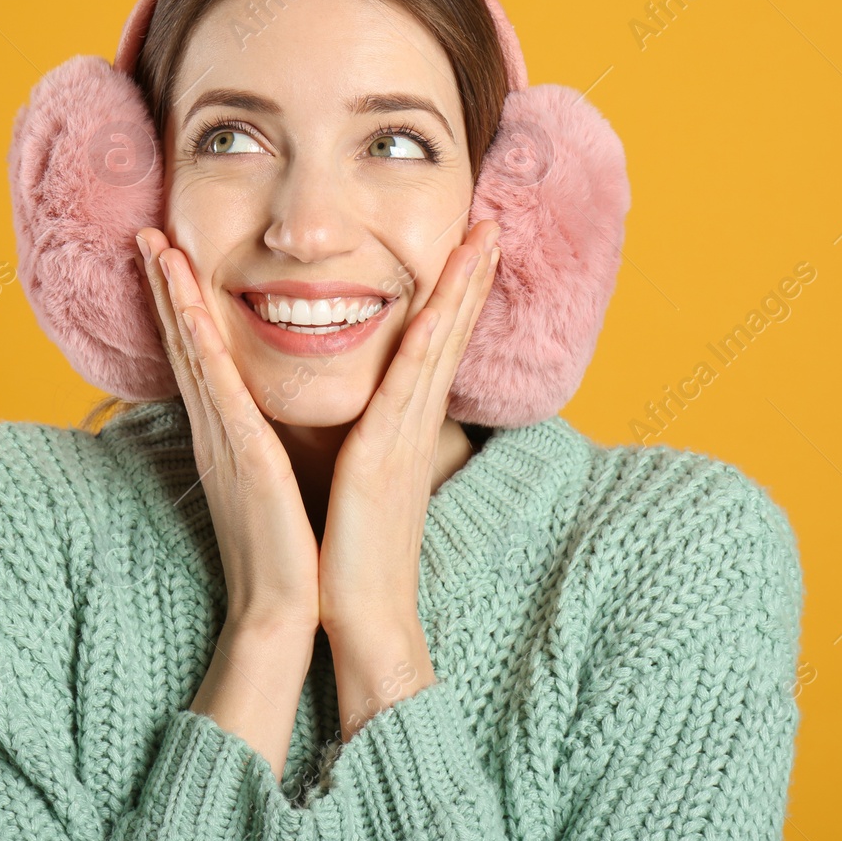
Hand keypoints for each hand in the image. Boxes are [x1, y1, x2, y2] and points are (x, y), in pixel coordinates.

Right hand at [134, 228, 320, 633]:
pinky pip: (221, 395)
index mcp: (228, 434)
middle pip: (185, 344)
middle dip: (166, 287)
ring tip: (158, 249)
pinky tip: (192, 315)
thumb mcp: (274, 481)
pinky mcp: (245, 460)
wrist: (283, 611)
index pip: (200, 355)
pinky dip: (204, 351)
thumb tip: (267, 419)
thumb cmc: (286, 551)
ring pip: (195, 357)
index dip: (181, 305)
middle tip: (147, 232)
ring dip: (176, 301)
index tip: (169, 256)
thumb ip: (263, 444)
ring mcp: (225, 443)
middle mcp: (217, 431)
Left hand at [317, 219, 501, 638]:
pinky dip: (429, 337)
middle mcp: (414, 424)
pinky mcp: (386, 452)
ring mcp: (406, 435)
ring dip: (461, 287)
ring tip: (482, 237)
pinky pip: (410, 381)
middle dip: (470, 276)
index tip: (470, 250)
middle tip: (491, 223)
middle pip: (449, 333)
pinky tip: (438, 301)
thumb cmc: (350, 554)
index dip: (455, 296)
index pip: (434, 347)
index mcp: (403, 428)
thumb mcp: (359, 483)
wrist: (360, 616)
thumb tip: (363, 424)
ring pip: (438, 344)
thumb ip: (366, 444)